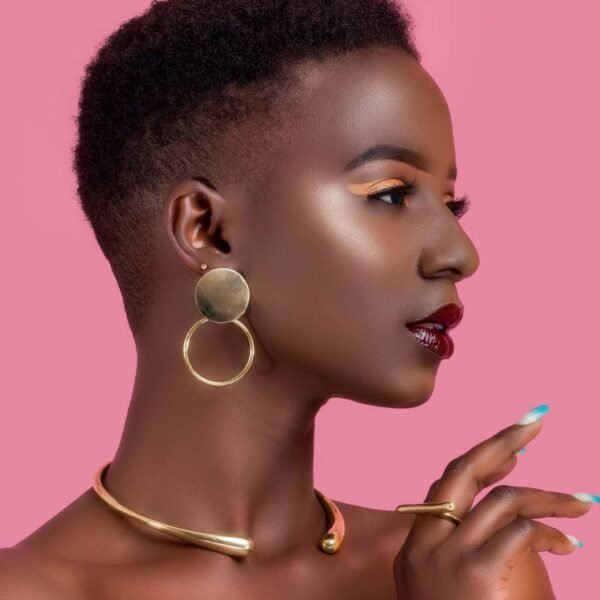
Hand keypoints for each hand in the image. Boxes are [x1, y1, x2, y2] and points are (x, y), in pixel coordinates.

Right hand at [393, 406, 592, 599]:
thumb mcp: (440, 593)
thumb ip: (455, 553)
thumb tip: (501, 518)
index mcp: (416, 546)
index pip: (446, 484)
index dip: (482, 459)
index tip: (515, 450)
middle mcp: (426, 542)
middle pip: (463, 471)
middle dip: (502, 441)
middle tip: (536, 421)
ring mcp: (448, 557)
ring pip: (501, 500)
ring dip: (548, 498)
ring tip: (583, 505)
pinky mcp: (476, 574)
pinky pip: (518, 533)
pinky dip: (548, 534)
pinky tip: (571, 547)